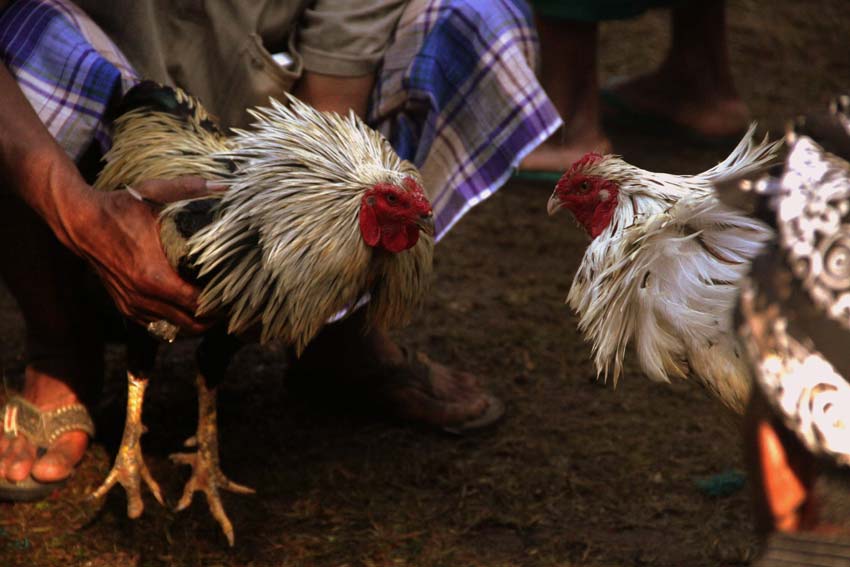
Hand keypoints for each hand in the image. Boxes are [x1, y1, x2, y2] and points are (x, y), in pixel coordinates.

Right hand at [66, 177, 218, 333]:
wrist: (80, 222)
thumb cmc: (118, 209)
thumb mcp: (153, 194)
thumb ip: (189, 190)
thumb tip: (223, 184)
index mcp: (155, 276)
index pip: (198, 304)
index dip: (219, 303)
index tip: (233, 294)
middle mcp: (144, 296)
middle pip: (189, 323)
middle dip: (211, 317)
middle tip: (227, 304)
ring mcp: (132, 304)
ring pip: (173, 327)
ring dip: (193, 320)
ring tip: (210, 306)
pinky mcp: (123, 305)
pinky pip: (155, 323)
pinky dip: (172, 319)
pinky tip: (184, 306)